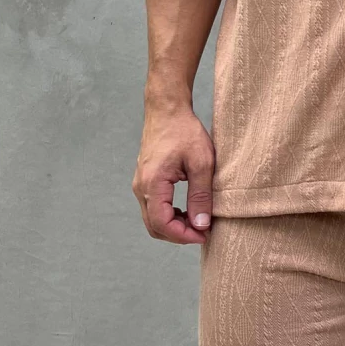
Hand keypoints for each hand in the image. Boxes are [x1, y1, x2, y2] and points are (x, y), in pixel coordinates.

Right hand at [133, 106, 214, 244]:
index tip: (204, 235)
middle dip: (179, 234)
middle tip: (203, 231)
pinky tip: (187, 210)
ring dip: (174, 226)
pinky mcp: (144, 180)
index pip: (162, 224)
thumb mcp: (202, 164)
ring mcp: (140, 184)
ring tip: (198, 221)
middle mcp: (140, 186)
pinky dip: (169, 215)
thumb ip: (201, 196)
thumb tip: (201, 225)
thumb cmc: (185, 131)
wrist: (167, 110)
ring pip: (152, 219)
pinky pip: (153, 207)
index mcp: (152, 183)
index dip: (183, 236)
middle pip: (154, 226)